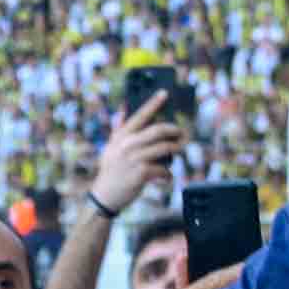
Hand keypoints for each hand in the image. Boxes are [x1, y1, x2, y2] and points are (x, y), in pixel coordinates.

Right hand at [90, 90, 183, 213]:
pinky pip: (163, 169)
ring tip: (179, 150)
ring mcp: (134, 159)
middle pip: (158, 130)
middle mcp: (127, 144)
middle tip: (183, 133)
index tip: (165, 93)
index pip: (140, 115)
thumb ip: (119, 129)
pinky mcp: (141, 173)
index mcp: (121, 136)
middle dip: (175, 130)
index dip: (153, 103)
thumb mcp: (111, 148)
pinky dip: (168, 173)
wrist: (105, 195)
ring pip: (164, 148)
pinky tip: (166, 176)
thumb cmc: (112, 171)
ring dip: (176, 149)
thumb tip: (123, 108)